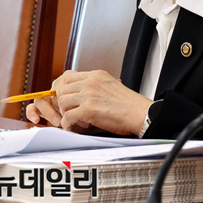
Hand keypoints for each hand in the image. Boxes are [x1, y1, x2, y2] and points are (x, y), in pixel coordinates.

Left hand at [27, 70, 152, 135]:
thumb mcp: (111, 85)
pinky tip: (72, 127)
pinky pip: (68, 116)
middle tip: (67, 111)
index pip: (69, 77)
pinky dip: (67, 124)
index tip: (67, 99)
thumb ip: (96, 85)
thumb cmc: (129, 104)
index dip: (65, 90)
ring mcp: (88, 95)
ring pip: (63, 102)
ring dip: (64, 112)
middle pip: (63, 89)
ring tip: (70, 119)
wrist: (139, 113)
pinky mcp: (88, 110)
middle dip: (63, 101)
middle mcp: (90, 82)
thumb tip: (83, 92)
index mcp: (95, 75)